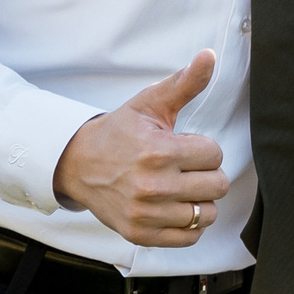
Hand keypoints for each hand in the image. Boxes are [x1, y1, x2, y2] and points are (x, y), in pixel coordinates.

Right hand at [53, 52, 231, 245]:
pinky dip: (189, 225)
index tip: (185, 146)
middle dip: (206, 174)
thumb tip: (210, 55)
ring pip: (207, 214)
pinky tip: (175, 207)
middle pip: (217, 186)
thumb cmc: (119, 132)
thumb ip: (184, 83)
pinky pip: (189, 237)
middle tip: (184, 168)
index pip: (215, 154)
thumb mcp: (150, 104)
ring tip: (181, 187)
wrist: (76, 163)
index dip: (203, 148)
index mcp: (158, 151)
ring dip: (200, 200)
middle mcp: (153, 186)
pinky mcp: (140, 234)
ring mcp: (146, 213)